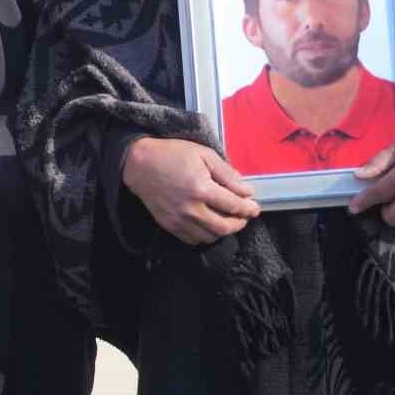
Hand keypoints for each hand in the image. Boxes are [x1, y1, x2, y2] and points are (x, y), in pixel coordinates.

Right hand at [122, 137, 260, 244]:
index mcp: (201, 189)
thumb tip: (246, 191)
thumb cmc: (173, 154)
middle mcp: (191, 209)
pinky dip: (205, 236)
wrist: (139, 164)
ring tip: (227, 220)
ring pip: (210, 237)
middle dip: (239, 223)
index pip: (234, 206)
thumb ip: (227, 173)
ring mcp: (179, 220)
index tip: (255, 208)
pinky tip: (208, 225)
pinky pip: (193, 240)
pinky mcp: (169, 225)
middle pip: (224, 227)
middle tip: (244, 216)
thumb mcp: (203, 155)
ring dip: (223, 231)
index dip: (248, 208)